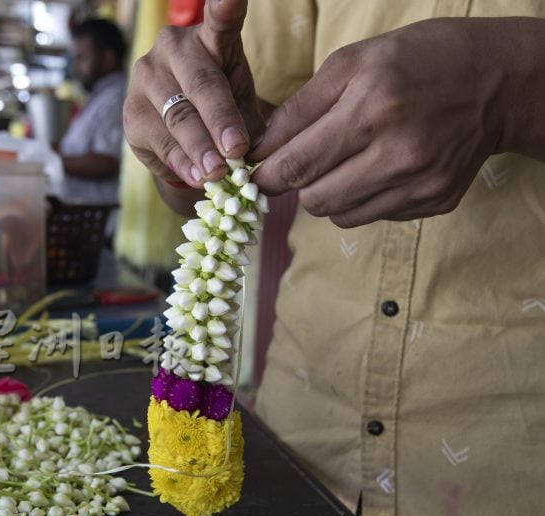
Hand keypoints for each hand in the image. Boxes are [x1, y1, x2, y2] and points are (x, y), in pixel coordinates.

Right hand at [123, 0, 263, 188]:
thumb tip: (263, 154)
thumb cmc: (219, 106)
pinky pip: (159, 141)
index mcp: (211, 37)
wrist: (176, 125)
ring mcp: (147, 77)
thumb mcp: (241, 106)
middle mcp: (174, 48)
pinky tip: (194, 176)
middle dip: (220, 122)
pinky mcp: (131, 112)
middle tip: (237, 152)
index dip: (226, 4)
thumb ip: (250, 123)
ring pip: (178, 117)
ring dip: (200, 149)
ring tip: (217, 174)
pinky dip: (181, 162)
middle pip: (201, 85)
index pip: (220, 17)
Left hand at [249, 19, 513, 227]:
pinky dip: (361, 199)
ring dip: (328, 194)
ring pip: (340, 215)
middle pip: (314, 199)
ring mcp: (421, 183)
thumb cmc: (416, 61)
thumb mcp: (352, 62)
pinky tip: (375, 169)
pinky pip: (373, 217)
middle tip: (300, 165)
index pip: (296, 164)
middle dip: (297, 185)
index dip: (266, 174)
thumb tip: (260, 150)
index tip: (255, 173)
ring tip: (341, 163)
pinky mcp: (436, 201)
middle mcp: (399, 153)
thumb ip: (299, 108)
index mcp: (373, 109)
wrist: (498, 81)